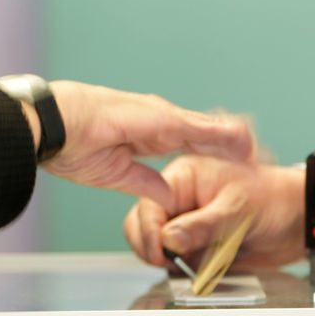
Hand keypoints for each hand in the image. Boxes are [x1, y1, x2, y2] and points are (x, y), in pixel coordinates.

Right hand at [43, 80, 255, 206]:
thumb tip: (167, 198)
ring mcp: (163, 117)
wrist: (53, 128)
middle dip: (233, 148)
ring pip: (211, 129)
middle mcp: (161, 121)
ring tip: (261, 154)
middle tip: (258, 160)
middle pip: (207, 135)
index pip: (191, 143)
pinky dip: (225, 137)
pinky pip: (201, 129)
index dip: (214, 154)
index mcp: (150, 132)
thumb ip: (146, 184)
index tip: (236, 166)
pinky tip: (245, 143)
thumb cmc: (71, 147)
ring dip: (237, 142)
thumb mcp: (117, 175)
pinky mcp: (162, 120)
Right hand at [123, 156, 306, 268]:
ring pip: (162, 249)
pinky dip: (192, 271)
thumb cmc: (277, 199)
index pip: (149, 206)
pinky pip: (184, 263)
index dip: (151, 233)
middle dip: (157, 249)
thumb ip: (202, 225)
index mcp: (184, 177)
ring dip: (177, 263)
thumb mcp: (238, 209)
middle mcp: (182, 200)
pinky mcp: (200, 246)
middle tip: (175, 264)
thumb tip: (169, 239)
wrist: (301, 221)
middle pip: (145, 228)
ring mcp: (189, 224)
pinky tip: (211, 267)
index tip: (162, 254)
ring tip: (203, 263)